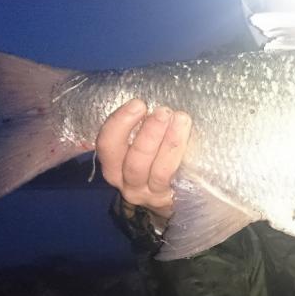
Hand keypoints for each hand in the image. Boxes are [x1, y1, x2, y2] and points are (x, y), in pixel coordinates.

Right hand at [96, 99, 191, 219]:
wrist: (172, 196)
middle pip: (131, 160)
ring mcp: (147, 193)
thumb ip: (143, 126)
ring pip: (154, 170)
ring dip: (168, 142)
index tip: (139, 104)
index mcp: (114, 163)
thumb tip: (156, 95)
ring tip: (181, 119)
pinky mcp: (166, 199)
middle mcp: (125, 181)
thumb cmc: (156, 160)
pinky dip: (178, 156)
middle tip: (164, 111)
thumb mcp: (143, 144)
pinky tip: (188, 138)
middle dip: (148, 132)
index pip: (107, 144)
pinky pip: (171, 177)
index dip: (120, 123)